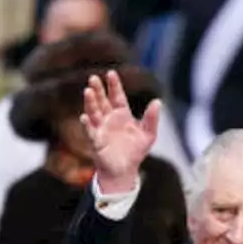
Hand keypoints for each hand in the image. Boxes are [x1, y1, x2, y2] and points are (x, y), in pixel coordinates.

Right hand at [81, 70, 159, 191]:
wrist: (125, 170)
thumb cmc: (135, 151)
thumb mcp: (148, 134)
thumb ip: (152, 119)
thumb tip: (158, 101)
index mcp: (122, 115)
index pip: (117, 97)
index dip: (114, 86)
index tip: (111, 73)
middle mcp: (109, 119)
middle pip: (102, 101)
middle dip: (98, 90)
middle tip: (94, 78)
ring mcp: (101, 129)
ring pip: (94, 113)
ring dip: (90, 103)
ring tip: (88, 91)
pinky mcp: (96, 141)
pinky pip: (90, 132)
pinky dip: (87, 124)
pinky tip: (84, 117)